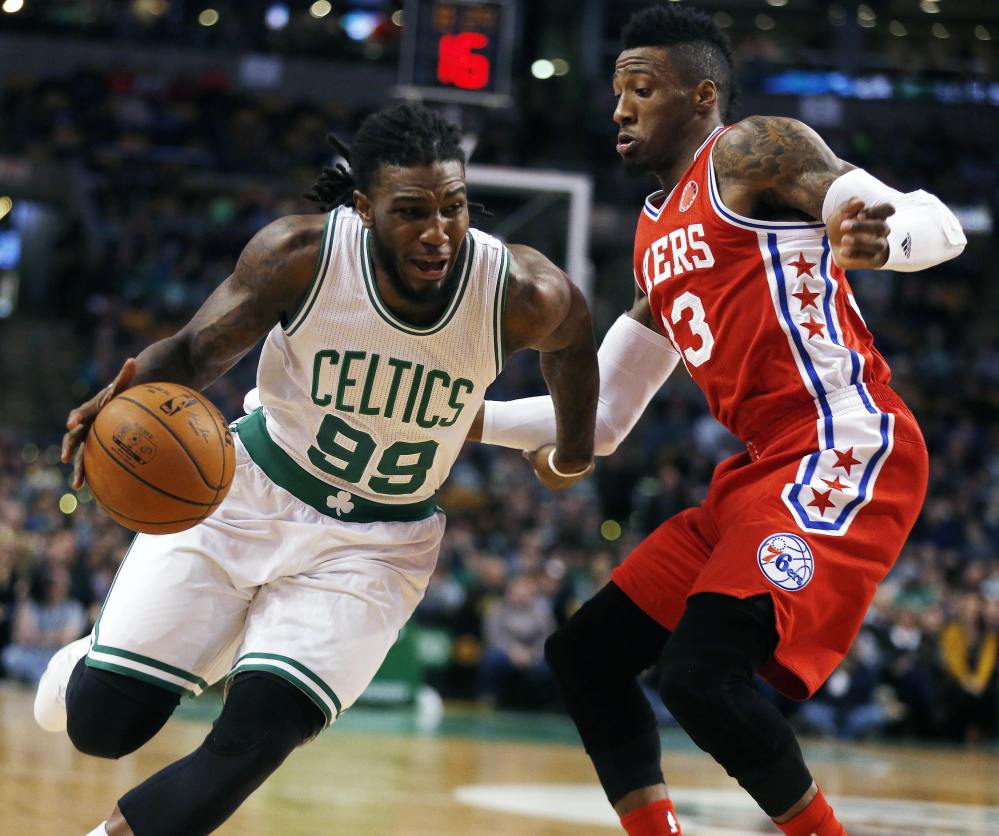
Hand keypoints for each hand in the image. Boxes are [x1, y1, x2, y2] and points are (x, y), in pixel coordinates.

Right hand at [61, 358, 136, 489]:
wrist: (119, 405)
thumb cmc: (124, 395)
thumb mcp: (126, 385)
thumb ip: (127, 374)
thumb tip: (133, 359)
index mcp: (91, 411)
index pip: (80, 414)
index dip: (76, 417)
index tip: (72, 423)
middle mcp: (86, 427)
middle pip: (74, 439)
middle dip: (69, 449)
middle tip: (66, 459)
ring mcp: (91, 441)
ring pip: (83, 457)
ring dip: (79, 471)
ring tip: (78, 485)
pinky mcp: (99, 452)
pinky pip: (97, 466)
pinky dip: (97, 479)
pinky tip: (101, 495)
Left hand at [522, 443, 593, 489]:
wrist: (570, 457)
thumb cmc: (549, 458)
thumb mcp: (535, 455)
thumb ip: (529, 454)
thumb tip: (524, 452)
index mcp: (550, 484)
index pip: (543, 475)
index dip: (541, 465)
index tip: (541, 456)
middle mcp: (564, 484)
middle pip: (557, 473)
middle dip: (554, 464)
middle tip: (552, 450)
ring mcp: (577, 478)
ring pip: (571, 469)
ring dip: (567, 462)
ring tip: (564, 449)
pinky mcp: (586, 471)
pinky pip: (581, 464)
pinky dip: (579, 459)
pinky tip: (575, 451)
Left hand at [826, 198, 894, 269]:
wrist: (833, 245)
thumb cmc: (841, 225)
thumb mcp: (840, 214)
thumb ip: (848, 206)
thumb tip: (860, 202)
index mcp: (877, 215)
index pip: (887, 210)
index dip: (876, 211)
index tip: (859, 214)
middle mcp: (882, 230)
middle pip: (880, 227)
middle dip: (862, 226)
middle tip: (843, 225)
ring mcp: (879, 245)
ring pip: (878, 245)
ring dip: (860, 242)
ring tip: (844, 240)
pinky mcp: (873, 259)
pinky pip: (869, 258)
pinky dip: (856, 254)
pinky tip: (843, 251)